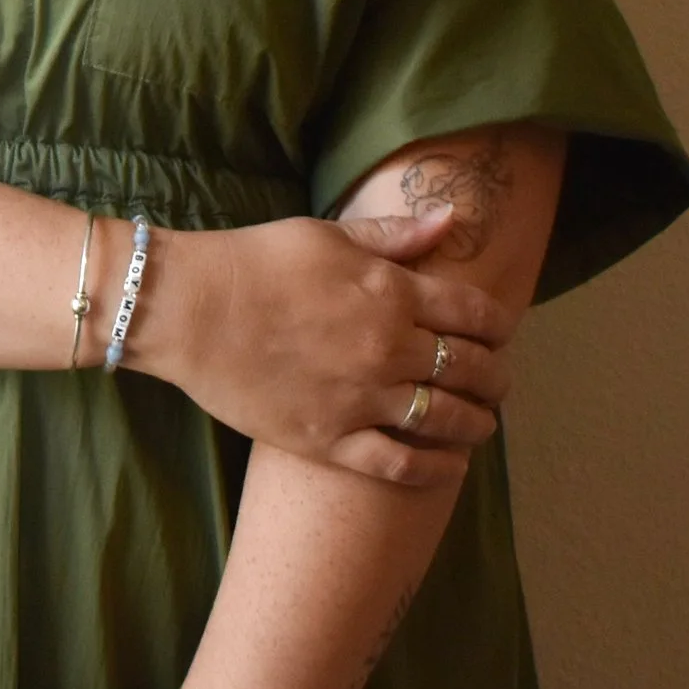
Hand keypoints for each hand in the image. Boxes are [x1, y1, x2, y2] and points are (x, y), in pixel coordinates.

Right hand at [126, 203, 512, 483]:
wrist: (188, 310)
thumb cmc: (254, 261)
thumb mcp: (328, 236)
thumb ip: (395, 236)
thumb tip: (453, 219)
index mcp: (393, 292)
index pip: (476, 314)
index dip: (499, 326)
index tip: (500, 334)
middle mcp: (389, 348)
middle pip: (472, 369)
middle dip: (495, 377)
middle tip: (497, 383)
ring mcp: (361, 397)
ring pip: (445, 419)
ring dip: (476, 424)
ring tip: (480, 425)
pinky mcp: (329, 438)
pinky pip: (398, 463)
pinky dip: (434, 469)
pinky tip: (448, 466)